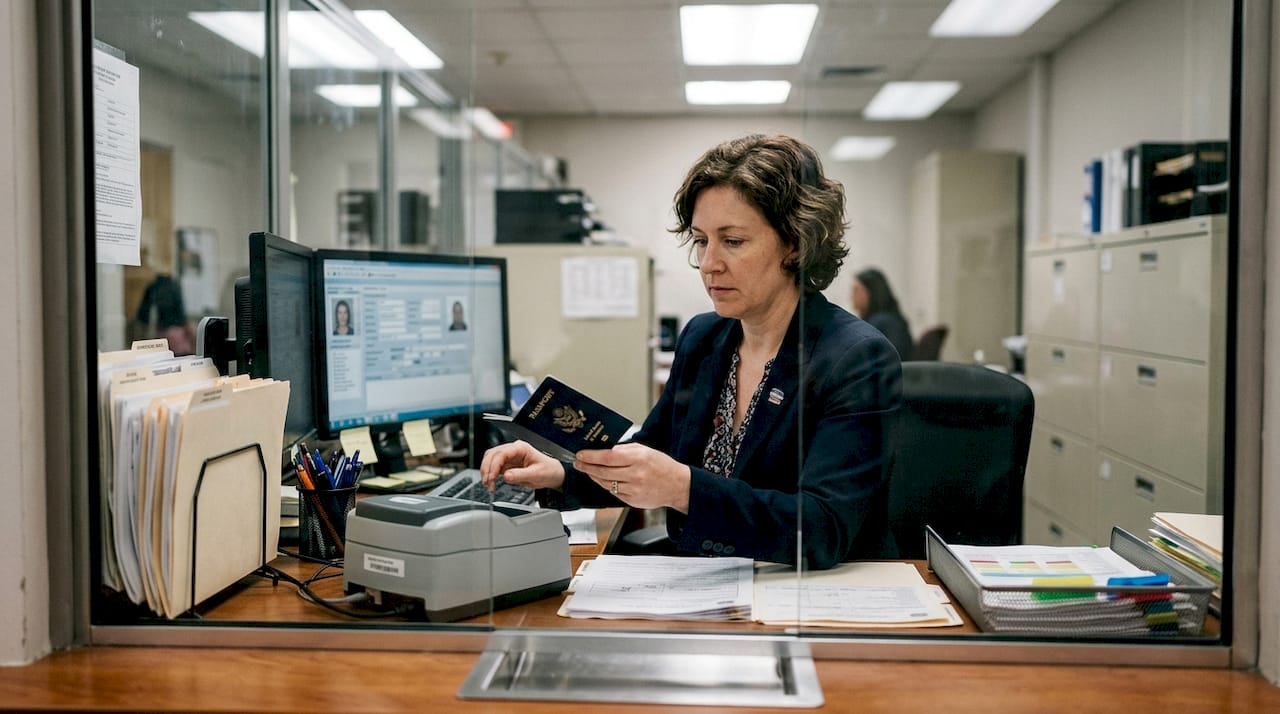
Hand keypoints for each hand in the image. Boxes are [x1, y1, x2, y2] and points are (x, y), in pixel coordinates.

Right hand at [479, 440, 565, 490]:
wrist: (553, 473)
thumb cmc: (548, 470)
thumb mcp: (536, 474)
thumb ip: (520, 475)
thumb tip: (506, 476)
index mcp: (521, 448)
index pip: (501, 453)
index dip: (493, 466)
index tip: (491, 478)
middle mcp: (513, 450)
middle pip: (492, 454)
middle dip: (487, 469)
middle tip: (487, 483)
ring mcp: (509, 456)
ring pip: (490, 459)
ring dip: (486, 471)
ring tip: (488, 484)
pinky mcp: (507, 464)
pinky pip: (494, 466)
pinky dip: (490, 474)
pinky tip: (491, 482)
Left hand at [573, 443, 691, 511]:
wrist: (677, 486)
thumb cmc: (662, 466)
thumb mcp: (645, 451)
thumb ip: (625, 450)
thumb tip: (605, 449)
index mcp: (638, 459)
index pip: (607, 457)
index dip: (591, 456)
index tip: (580, 454)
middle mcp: (635, 475)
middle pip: (603, 472)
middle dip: (587, 467)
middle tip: (578, 462)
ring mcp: (633, 490)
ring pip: (606, 484)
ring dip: (594, 476)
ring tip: (588, 470)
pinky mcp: (632, 501)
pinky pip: (613, 492)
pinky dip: (605, 485)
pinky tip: (602, 480)